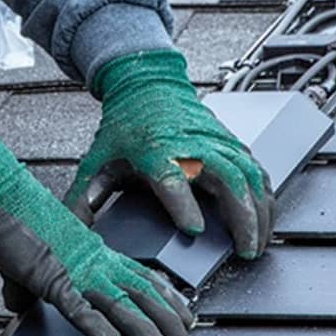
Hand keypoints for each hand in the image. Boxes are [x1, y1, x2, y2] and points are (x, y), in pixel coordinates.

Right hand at [0, 133, 194, 335]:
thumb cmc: (16, 216)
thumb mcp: (32, 254)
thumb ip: (29, 283)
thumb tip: (18, 303)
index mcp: (95, 254)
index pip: (143, 278)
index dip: (169, 299)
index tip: (187, 317)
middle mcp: (94, 262)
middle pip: (143, 295)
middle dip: (170, 324)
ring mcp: (74, 270)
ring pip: (120, 303)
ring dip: (146, 330)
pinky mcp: (48, 276)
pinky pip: (75, 303)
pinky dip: (93, 321)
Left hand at [73, 49, 273, 258]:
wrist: (145, 85)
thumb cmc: (125, 127)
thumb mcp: (98, 162)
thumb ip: (84, 200)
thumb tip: (70, 232)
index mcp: (155, 151)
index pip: (172, 178)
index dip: (184, 205)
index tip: (194, 230)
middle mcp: (191, 144)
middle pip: (227, 178)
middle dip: (242, 216)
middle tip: (245, 250)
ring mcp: (215, 141)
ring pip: (249, 174)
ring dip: (259, 210)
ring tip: (259, 241)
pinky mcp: (230, 140)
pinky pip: (256, 167)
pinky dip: (265, 193)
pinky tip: (265, 214)